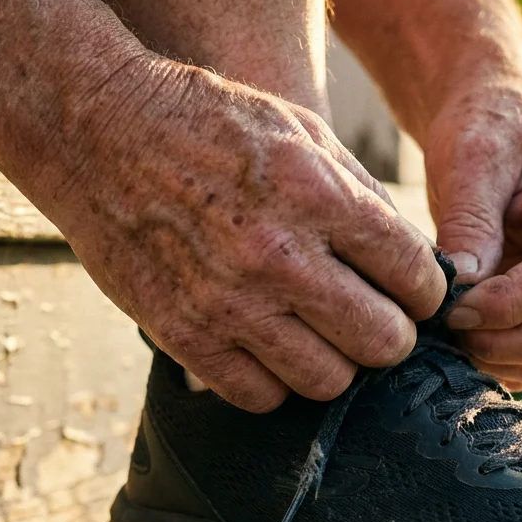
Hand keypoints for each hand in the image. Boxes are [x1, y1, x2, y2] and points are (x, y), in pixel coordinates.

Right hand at [23, 56, 446, 410]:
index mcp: (318, 196)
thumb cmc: (208, 124)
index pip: (416, 278)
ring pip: (328, 381)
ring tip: (320, 333)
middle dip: (391, 334)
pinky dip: (275, 381)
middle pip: (382, 342)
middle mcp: (278, 256)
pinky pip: (260, 397)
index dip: (425, 291)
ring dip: (335, 363)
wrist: (96, 129)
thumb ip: (362, 198)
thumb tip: (417, 261)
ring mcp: (228, 303)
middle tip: (375, 319)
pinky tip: (270, 346)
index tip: (411, 290)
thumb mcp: (302, 131)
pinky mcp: (183, 335)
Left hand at [426, 85, 521, 391]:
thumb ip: (470, 222)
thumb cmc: (487, 129)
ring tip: (449, 335)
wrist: (496, 127)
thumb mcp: (473, 158)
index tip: (452, 310)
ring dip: (504, 359)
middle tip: (447, 330)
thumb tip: (461, 293)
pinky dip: (503, 362)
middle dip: (507, 342)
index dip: (508, 306)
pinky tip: (461, 338)